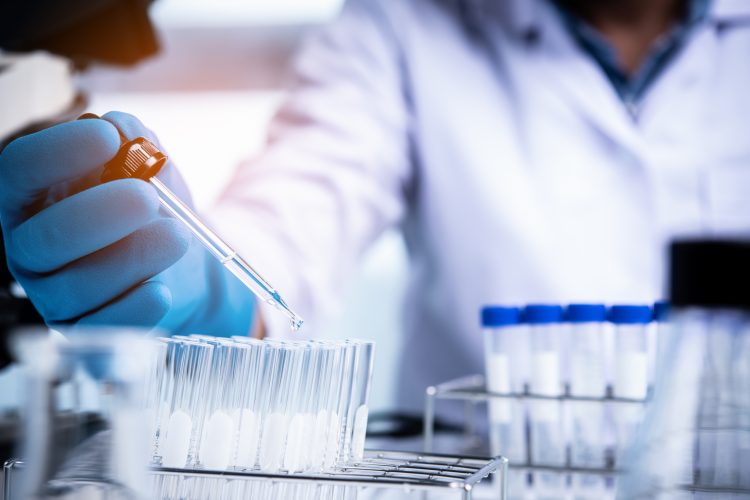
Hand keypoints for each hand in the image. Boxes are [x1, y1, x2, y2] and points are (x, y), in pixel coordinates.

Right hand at [0, 112, 254, 334]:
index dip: (57, 152)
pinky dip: (136, 308)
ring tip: (178, 236)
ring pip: (76, 286)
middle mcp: (33, 249)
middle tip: (146, 198)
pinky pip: (102, 329)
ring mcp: (56, 297)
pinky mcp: (87, 334)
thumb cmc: (153, 211)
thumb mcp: (149, 169)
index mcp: (34, 199)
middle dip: (96, 216)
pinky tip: (162, 290)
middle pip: (43, 238)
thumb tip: (121, 128)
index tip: (107, 139)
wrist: (185, 265)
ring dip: (132, 258)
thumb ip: (135, 143)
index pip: (19, 170)